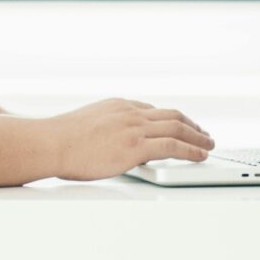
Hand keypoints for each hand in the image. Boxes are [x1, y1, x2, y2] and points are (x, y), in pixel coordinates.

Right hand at [47, 98, 213, 180]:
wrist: (50, 143)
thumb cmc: (59, 139)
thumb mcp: (85, 124)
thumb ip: (103, 129)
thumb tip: (107, 143)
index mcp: (118, 105)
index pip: (151, 110)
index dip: (169, 119)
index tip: (177, 125)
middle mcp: (130, 112)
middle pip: (171, 115)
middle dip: (190, 124)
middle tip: (202, 133)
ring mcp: (134, 128)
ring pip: (177, 127)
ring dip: (198, 136)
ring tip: (209, 144)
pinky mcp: (135, 147)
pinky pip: (173, 146)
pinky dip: (191, 149)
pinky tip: (200, 154)